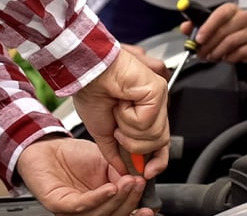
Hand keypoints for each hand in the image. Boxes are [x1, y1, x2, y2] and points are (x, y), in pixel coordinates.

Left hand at [17, 136, 156, 215]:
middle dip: (130, 201)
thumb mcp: (107, 162)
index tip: (151, 206)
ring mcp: (73, 210)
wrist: (47, 145)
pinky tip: (110, 188)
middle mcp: (88, 211)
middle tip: (139, 183)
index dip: (137, 212)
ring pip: (100, 215)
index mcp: (101, 205)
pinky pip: (81, 206)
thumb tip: (141, 182)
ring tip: (129, 182)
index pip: (122, 214)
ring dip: (118, 200)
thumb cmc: (74, 156)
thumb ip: (122, 173)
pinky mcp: (58, 204)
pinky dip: (98, 197)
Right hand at [71, 48, 169, 178]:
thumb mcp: (103, 132)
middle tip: (118, 130)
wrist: (86, 74)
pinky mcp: (157, 90)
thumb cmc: (91, 93)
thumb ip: (115, 153)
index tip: (146, 173)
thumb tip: (122, 170)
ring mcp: (158, 98)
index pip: (160, 145)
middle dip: (135, 145)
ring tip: (118, 112)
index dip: (157, 162)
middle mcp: (154, 106)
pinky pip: (148, 121)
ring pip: (155, 135)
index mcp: (143, 115)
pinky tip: (122, 102)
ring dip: (129, 129)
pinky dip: (129, 117)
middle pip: (160, 142)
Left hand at [180, 3, 246, 62]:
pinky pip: (239, 54)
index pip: (220, 14)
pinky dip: (228, 58)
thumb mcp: (215, 23)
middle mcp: (244, 18)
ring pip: (231, 43)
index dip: (208, 27)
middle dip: (208, 45)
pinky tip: (225, 57)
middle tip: (200, 52)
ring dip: (217, 52)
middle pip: (224, 31)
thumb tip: (185, 27)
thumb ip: (198, 24)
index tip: (199, 38)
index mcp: (231, 10)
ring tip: (211, 56)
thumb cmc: (233, 28)